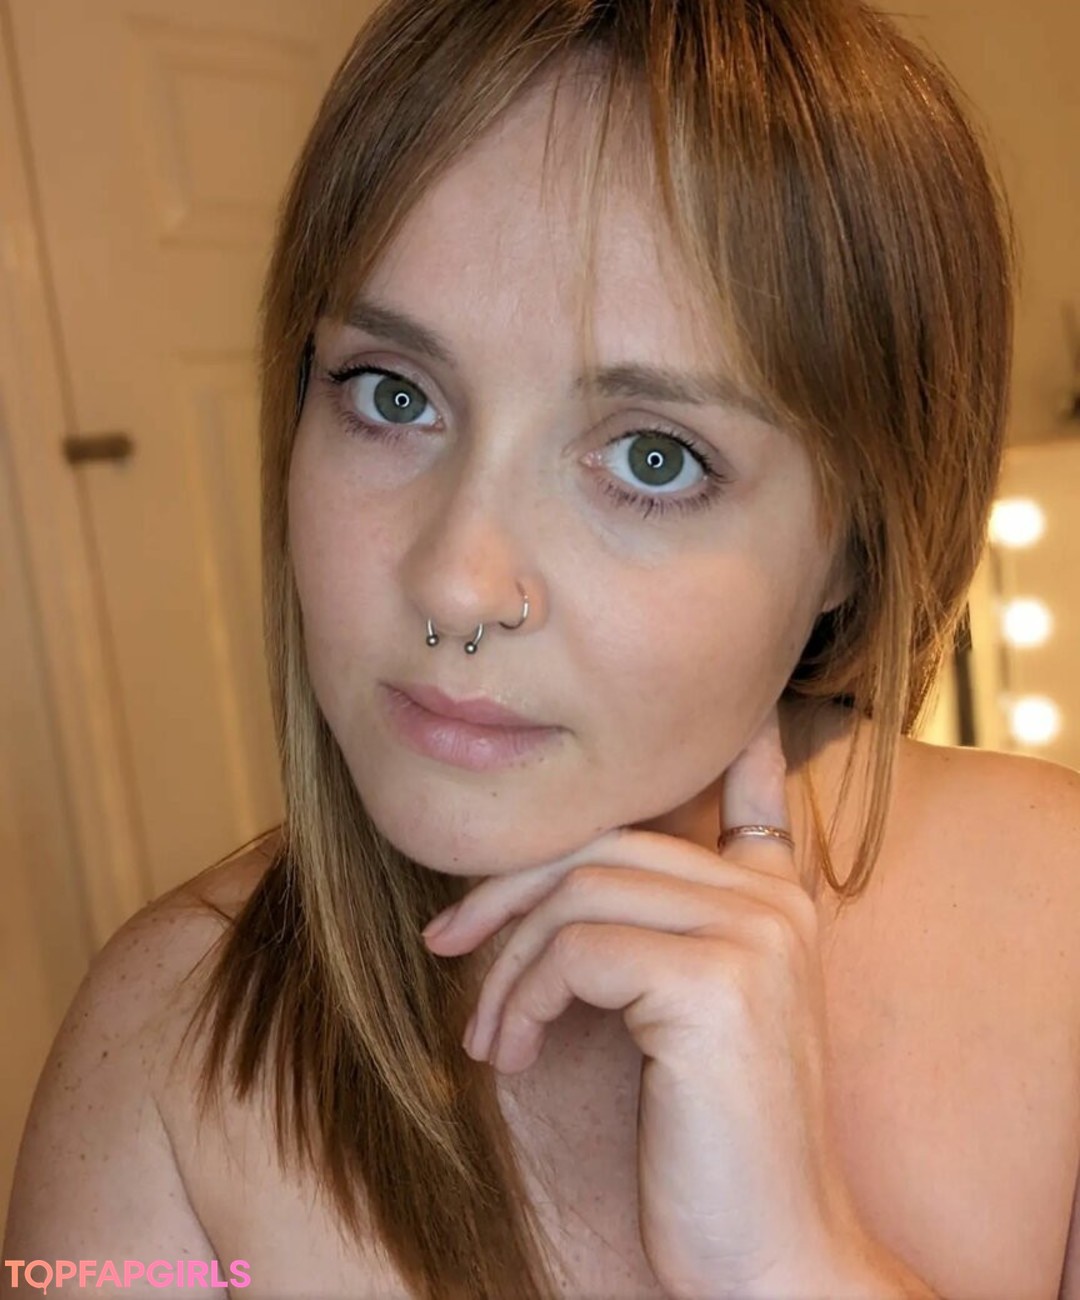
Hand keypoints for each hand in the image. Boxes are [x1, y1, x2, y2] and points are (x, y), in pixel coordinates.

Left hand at [421, 706, 914, 1297]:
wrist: (769, 1259)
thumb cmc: (713, 1145)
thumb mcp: (690, 1021)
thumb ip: (661, 939)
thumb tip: (574, 897)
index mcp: (779, 905)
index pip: (754, 801)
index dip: (740, 754)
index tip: (735, 722)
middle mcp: (776, 903)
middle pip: (608, 843)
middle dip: (509, 890)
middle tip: (445, 943)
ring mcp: (753, 935)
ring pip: (581, 890)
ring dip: (506, 962)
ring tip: (490, 1033)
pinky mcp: (715, 983)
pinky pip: (575, 950)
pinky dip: (523, 997)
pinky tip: (518, 1054)